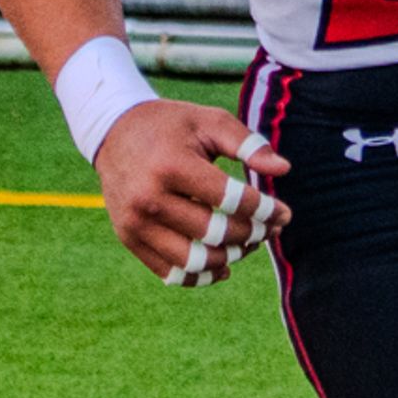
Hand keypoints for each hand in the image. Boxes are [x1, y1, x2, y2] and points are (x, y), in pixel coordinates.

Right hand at [95, 99, 290, 285]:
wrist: (113, 132)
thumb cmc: (171, 126)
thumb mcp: (210, 121)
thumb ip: (248, 143)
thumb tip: (284, 168)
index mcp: (172, 165)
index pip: (231, 200)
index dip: (265, 211)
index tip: (284, 213)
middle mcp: (149, 198)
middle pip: (215, 232)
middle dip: (252, 235)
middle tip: (270, 230)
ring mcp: (136, 222)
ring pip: (194, 260)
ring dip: (231, 258)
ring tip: (249, 245)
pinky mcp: (129, 238)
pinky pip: (171, 272)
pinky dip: (201, 276)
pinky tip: (223, 266)